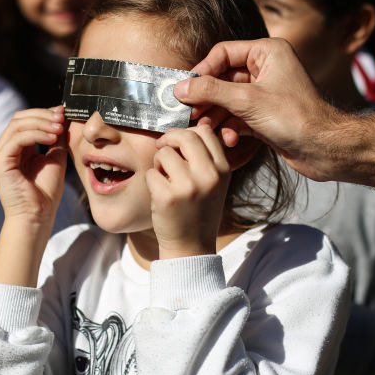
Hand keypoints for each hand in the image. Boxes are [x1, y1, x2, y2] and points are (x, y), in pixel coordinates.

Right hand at [0, 106, 67, 232]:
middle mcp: (6, 149)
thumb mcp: (55, 158)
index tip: (63, 111)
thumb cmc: (45, 193)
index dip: (44, 113)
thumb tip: (63, 117)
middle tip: (61, 117)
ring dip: (40, 122)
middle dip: (42, 115)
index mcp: (17, 148)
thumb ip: (56, 138)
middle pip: (19, 118)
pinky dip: (35, 134)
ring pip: (17, 125)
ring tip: (58, 128)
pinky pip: (16, 139)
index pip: (25, 120)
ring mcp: (0, 155)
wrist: (37, 216)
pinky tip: (51, 137)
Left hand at [147, 125, 230, 258]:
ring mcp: (188, 186)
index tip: (178, 143)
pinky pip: (151, 172)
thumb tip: (188, 128)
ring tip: (164, 179)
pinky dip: (151, 181)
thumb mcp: (214, 182)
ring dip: (159, 163)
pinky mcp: (167, 197)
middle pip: (184, 136)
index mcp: (223, 169)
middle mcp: (209, 176)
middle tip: (163, 150)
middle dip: (169, 140)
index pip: (205, 132)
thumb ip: (205, 157)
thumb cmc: (199, 209)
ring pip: (164, 153)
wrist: (191, 246)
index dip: (187, 133)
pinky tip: (159, 194)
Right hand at [174, 37, 347, 180]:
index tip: (184, 89)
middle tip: (188, 113)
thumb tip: (180, 87)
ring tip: (205, 129)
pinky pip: (238, 116)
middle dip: (206, 98)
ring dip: (216, 116)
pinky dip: (230, 127)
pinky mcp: (265, 115)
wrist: (325, 149)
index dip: (202, 70)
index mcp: (268, 52)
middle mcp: (267, 69)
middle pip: (223, 78)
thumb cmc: (296, 117)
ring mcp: (266, 93)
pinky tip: (229, 140)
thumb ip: (211, 91)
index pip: (223, 53)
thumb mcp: (247, 101)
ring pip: (228, 100)